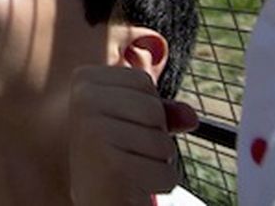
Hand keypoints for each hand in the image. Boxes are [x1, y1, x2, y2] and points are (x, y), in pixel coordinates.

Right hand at [68, 66, 197, 205]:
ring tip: (129, 167)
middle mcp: (83, 101)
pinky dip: (158, 183)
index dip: (144, 109)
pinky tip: (133, 185)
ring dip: (157, 161)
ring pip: (163, 142)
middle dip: (153, 134)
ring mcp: (94, 132)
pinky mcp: (113, 166)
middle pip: (154, 109)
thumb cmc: (112, 153)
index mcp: (84, 80)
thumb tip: (191, 117)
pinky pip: (166, 173)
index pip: (142, 81)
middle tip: (125, 150)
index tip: (118, 125)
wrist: (92, 196)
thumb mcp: (131, 120)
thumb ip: (161, 109)